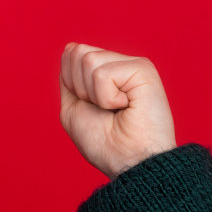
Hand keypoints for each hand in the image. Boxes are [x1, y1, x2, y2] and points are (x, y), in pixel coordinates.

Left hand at [59, 42, 177, 178]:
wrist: (129, 163)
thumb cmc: (105, 143)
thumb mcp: (73, 108)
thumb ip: (69, 78)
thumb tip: (70, 48)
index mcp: (105, 71)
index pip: (71, 54)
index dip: (71, 84)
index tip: (91, 107)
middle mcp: (120, 64)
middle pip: (78, 52)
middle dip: (80, 87)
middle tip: (104, 109)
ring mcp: (132, 64)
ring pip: (88, 60)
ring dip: (94, 95)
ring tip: (116, 109)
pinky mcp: (143, 69)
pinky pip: (103, 74)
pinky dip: (106, 98)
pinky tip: (126, 107)